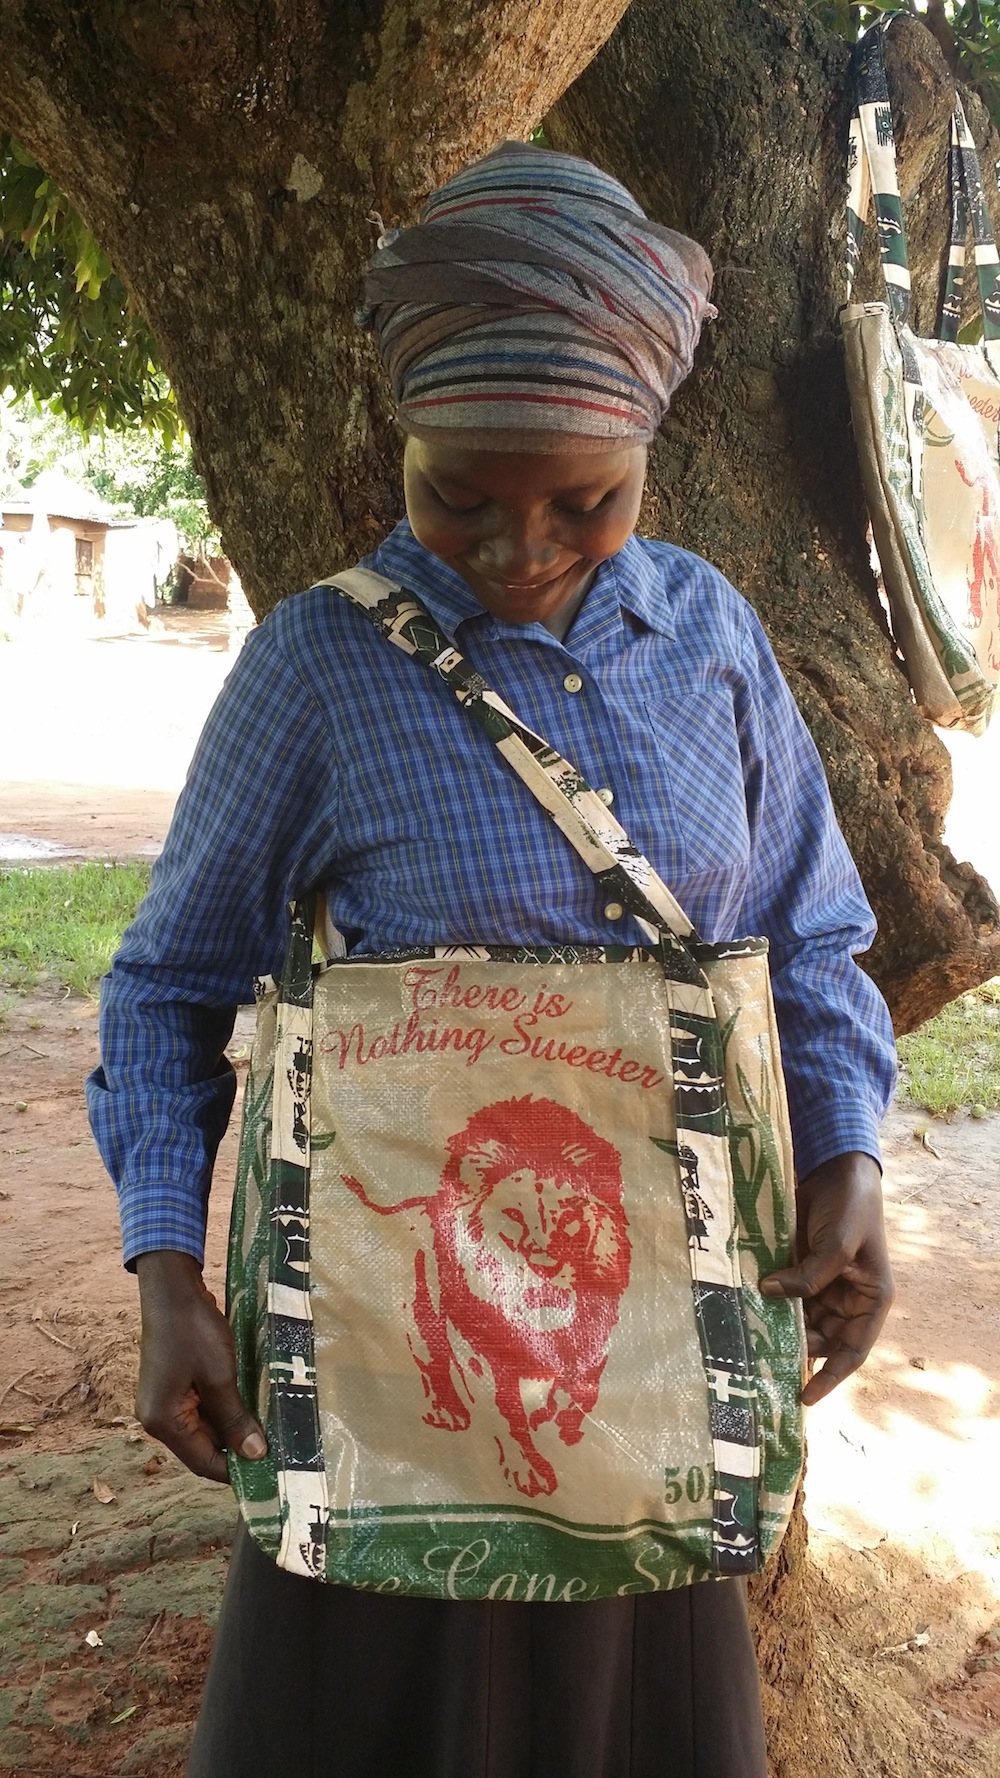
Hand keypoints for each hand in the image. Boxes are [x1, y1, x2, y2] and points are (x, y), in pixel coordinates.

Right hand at [135, 1249, 267, 1482]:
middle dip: (237, 1450)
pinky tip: (249, 1407)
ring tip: (267, 1432)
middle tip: (275, 1453)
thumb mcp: (219, 1376)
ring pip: (203, 1429)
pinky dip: (224, 1411)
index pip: (203, 1462)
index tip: (269, 1474)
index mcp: (163, 1422)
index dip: (236, 1471)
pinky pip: (201, 1410)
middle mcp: (158, 1419)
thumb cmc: (193, 1332)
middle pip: (202, 1448)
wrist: (172, 1289)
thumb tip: (254, 1455)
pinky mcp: (173, 1386)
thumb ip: (235, 1418)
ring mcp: (164, 1402)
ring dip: (232, 1429)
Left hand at [760, 1151, 893, 1405]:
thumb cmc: (852, 1206)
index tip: (804, 1398)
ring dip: (779, 1329)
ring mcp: (822, 1285)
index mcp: (871, 1300)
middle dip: (798, 1351)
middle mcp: (847, 1299)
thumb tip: (772, 1294)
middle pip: (822, 1338)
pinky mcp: (799, 1268)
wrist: (836, 1168)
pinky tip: (746, 1312)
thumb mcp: (840, 1243)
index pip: (853, 1350)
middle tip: (762, 1367)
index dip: (830, 1377)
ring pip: (800, 1320)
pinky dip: (768, 1304)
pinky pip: (784, 1296)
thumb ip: (811, 1275)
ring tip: (749, 1346)